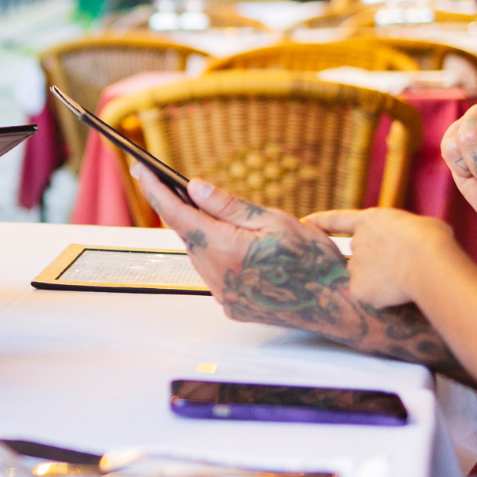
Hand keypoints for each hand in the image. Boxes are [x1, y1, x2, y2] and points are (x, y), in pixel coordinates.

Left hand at [130, 165, 344, 324]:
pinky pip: (215, 274)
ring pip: (201, 255)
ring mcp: (223, 295)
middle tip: (173, 185)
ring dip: (203, 234)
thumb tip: (194, 188)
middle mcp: (217, 275)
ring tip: (212, 215)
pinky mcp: (231, 306)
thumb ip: (229, 206)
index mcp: (225, 248)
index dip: (155, 189)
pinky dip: (218, 256)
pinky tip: (235, 246)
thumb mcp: (274, 220)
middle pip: (188, 235)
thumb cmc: (313, 261)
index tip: (140, 170)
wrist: (336, 306)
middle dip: (181, 210)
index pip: (176, 214)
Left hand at [305, 207, 461, 308]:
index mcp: (371, 221)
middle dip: (374, 265)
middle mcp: (357, 243)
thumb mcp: (421, 226)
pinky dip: (383, 300)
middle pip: (358, 257)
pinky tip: (399, 295)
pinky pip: (370, 298)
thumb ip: (408, 235)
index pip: (339, 219)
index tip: (305, 221)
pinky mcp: (358, 289)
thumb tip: (415, 246)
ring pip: (365, 280)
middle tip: (397, 270)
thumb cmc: (431, 240)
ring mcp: (355, 267)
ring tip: (405, 282)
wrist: (426, 260)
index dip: (322, 221)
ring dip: (381, 283)